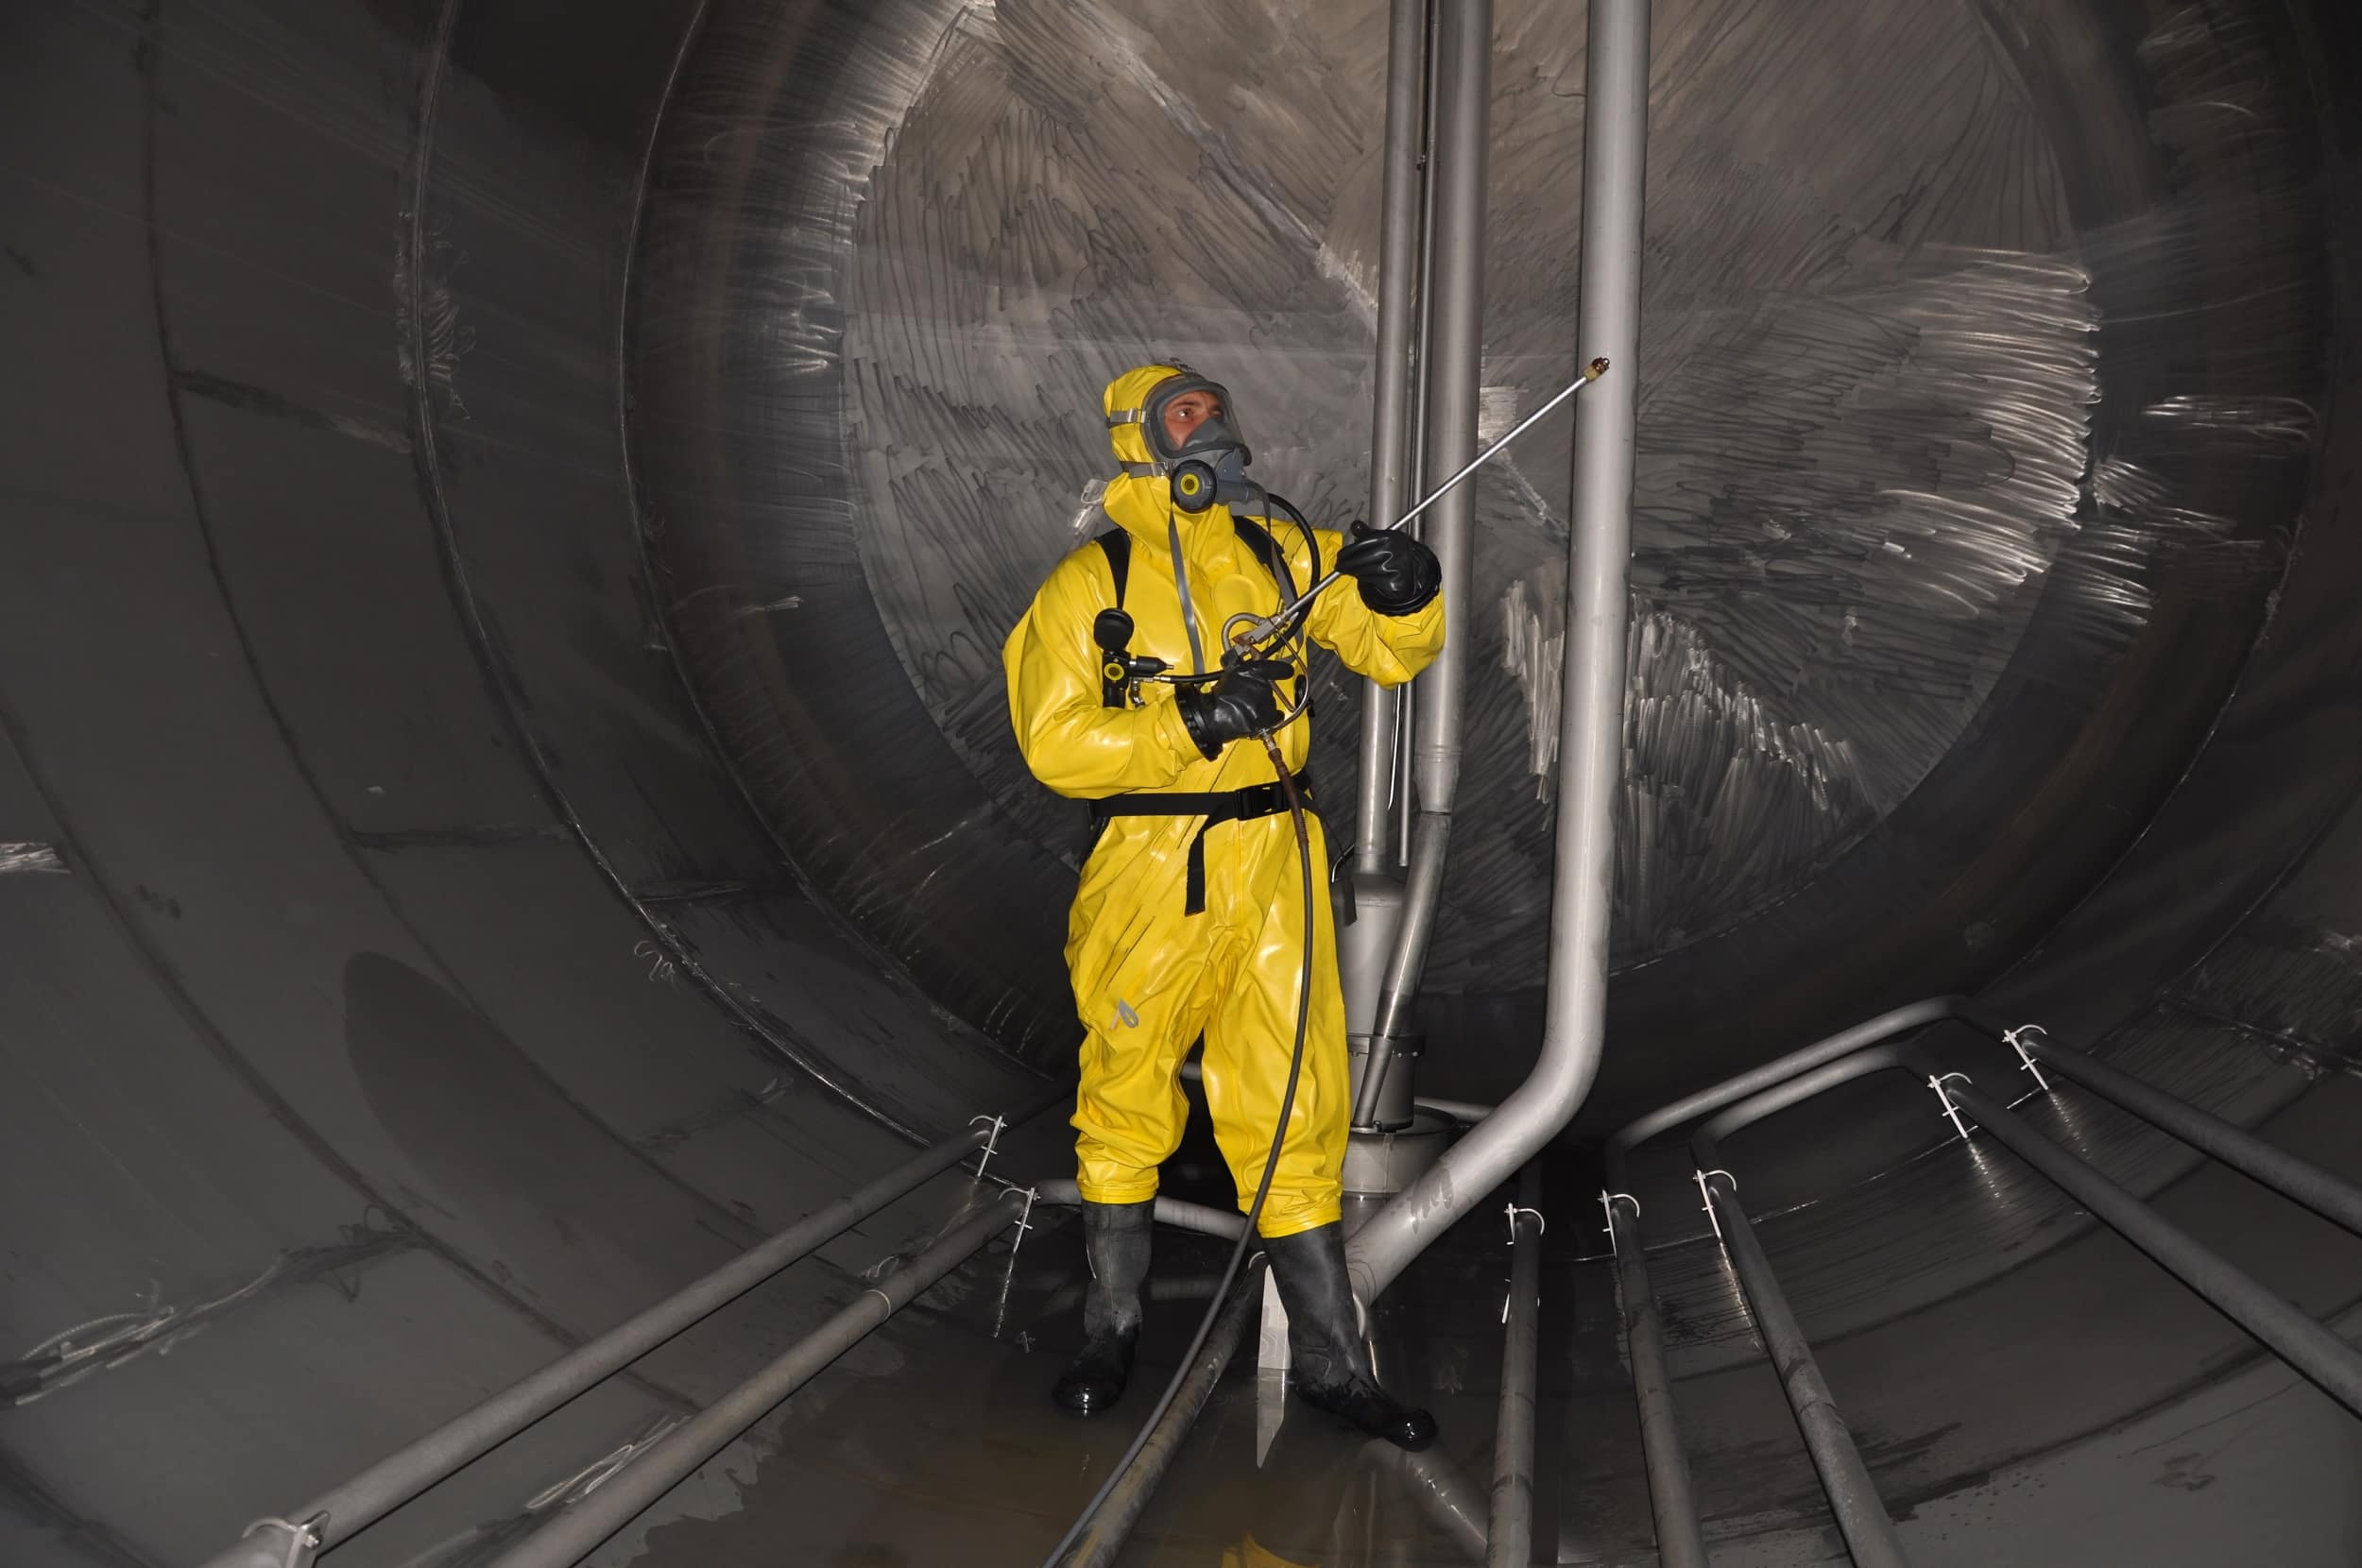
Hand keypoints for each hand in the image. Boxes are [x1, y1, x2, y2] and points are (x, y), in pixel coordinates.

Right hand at [1173, 656, 1291, 757]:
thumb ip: (1242, 665)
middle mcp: (1264, 686)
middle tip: (1246, 693)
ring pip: (1271, 702)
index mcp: (1255, 671)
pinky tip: (1260, 716)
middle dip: (1260, 690)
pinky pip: (1275, 716)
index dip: (1283, 669)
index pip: (1278, 668)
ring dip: (1263, 703)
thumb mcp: (1232, 671)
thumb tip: (1247, 661)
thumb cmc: (1221, 695)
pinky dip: (1271, 717)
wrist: (1214, 715)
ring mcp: (1266, 703)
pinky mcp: (1266, 719)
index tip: (1287, 670)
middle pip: (1269, 687)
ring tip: (1246, 706)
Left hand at [1333, 522, 1440, 614]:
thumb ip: (1367, 534)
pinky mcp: (1396, 579)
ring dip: (1354, 571)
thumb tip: (1355, 525)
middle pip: (1363, 558)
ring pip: (1366, 570)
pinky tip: (1363, 576)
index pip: (1363, 544)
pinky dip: (1365, 579)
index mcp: (1391, 537)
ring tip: (1349, 571)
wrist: (1411, 570)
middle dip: (1347, 563)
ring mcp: (1396, 565)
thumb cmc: (1393, 553)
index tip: (1340, 556)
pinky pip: (1373, 580)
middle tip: (1339, 566)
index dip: (1348, 551)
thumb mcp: (1381, 540)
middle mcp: (1395, 550)